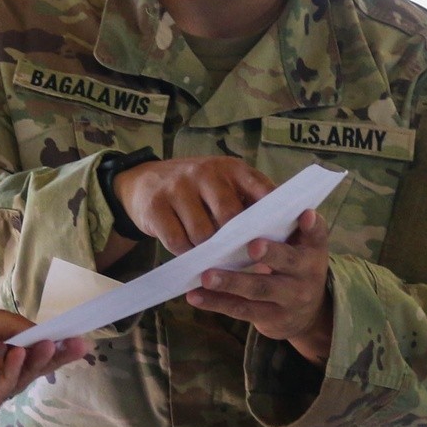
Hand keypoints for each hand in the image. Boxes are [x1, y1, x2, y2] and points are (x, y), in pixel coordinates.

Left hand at [0, 304, 89, 419]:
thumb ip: (13, 325)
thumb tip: (42, 332)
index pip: (27, 345)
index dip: (50, 342)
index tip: (75, 337)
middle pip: (30, 364)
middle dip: (54, 355)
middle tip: (80, 346)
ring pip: (20, 377)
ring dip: (36, 361)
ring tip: (51, 346)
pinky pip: (3, 388)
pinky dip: (13, 371)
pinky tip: (17, 355)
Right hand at [102, 155, 275, 261]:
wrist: (142, 180)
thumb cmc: (195, 189)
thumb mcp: (224, 184)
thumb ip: (250, 200)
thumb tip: (284, 232)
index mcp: (230, 168)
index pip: (260, 190)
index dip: (271, 216)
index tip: (280, 240)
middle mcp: (205, 172)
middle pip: (229, 216)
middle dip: (235, 241)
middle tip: (240, 258)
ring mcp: (177, 187)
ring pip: (202, 233)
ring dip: (208, 251)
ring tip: (212, 257)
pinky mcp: (155, 206)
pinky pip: (177, 240)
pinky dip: (185, 253)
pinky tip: (189, 253)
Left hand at [187, 208, 334, 365]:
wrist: (307, 314)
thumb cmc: (294, 267)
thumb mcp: (300, 248)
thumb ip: (284, 227)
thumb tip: (254, 197)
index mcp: (312, 251)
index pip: (317, 235)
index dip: (313, 225)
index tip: (305, 213)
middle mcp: (305, 275)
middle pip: (288, 262)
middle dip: (270, 254)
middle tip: (252, 246)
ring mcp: (288, 299)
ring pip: (258, 289)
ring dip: (231, 282)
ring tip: (206, 276)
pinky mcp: (269, 318)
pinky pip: (240, 309)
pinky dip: (215, 302)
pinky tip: (194, 295)